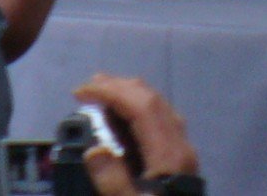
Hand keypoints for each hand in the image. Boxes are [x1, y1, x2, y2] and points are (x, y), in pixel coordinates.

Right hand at [74, 75, 199, 192]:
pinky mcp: (181, 161)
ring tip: (104, 93)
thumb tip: (94, 151)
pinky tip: (126, 118)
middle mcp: (181, 147)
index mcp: (170, 156)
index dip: (113, 93)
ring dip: (132, 96)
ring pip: (161, 109)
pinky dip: (141, 111)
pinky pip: (162, 122)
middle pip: (154, 102)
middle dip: (122, 87)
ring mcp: (184, 152)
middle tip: (90, 84)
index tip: (82, 92)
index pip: (143, 109)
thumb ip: (113, 182)